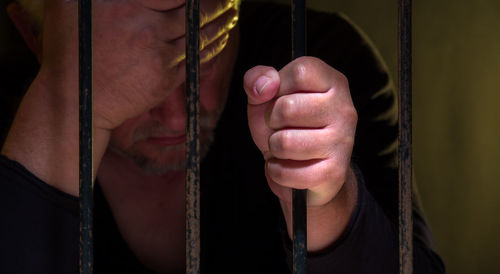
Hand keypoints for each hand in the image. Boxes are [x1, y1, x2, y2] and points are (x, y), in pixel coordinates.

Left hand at [243, 57, 357, 249]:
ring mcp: (342, 141)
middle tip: (281, 127)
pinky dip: (277, 171)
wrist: (308, 174)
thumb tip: (265, 86)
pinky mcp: (334, 172)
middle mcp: (344, 109)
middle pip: (287, 107)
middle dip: (271, 121)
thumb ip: (257, 80)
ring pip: (285, 142)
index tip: (279, 97)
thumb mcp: (265, 98)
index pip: (301, 71)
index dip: (278, 85)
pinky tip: (288, 166)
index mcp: (332, 82)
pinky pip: (286, 172)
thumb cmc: (285, 127)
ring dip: (273, 148)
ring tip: (284, 148)